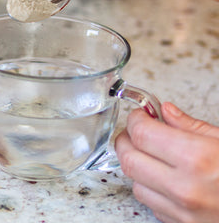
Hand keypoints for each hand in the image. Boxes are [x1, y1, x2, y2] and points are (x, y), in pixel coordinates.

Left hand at [115, 102, 218, 222]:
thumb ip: (189, 125)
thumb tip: (163, 110)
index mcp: (197, 158)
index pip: (141, 133)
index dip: (135, 120)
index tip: (139, 115)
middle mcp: (184, 188)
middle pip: (129, 159)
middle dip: (126, 140)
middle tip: (136, 131)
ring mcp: (182, 212)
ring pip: (134, 182)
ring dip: (136, 164)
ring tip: (151, 153)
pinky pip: (149, 202)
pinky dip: (149, 187)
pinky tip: (163, 177)